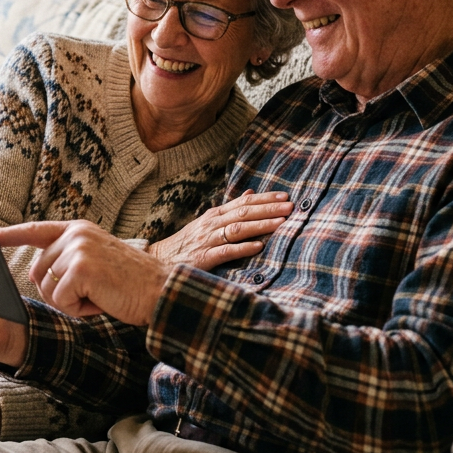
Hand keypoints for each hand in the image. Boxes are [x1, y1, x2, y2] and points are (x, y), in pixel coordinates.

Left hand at [0, 220, 169, 325]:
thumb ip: (70, 259)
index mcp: (78, 230)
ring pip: (49, 289)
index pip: (36, 230)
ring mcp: (78, 249)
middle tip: (93, 292)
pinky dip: (80, 310)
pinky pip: (62, 300)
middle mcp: (75, 234)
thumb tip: (40, 274)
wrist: (161, 292)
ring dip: (72, 303)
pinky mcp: (81, 268)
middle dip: (60, 292)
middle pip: (39, 272)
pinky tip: (102, 301)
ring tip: (100, 295)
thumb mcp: (97, 261)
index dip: (10, 234)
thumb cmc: (130, 284)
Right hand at [147, 190, 290, 270]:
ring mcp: (208, 240)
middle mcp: (213, 224)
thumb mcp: (209, 221)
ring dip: (261, 225)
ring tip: (281, 223)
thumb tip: (251, 192)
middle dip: (268, 208)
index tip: (285, 196)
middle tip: (290, 207)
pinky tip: (259, 247)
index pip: (244, 202)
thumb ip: (230, 209)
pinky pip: (226, 251)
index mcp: (216, 214)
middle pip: (244, 212)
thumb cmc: (189, 242)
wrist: (161, 259)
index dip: (265, 198)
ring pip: (238, 229)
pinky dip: (243, 248)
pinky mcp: (204, 258)